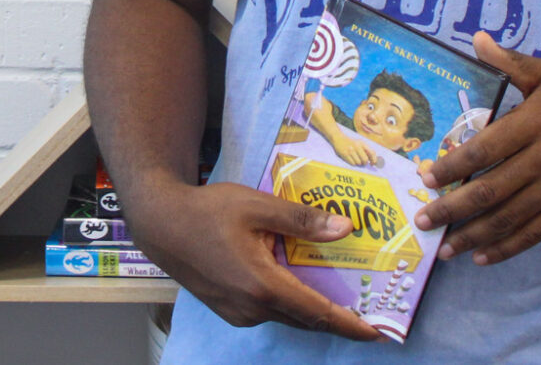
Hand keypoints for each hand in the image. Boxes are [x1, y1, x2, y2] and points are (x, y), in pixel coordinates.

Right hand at [128, 179, 380, 340]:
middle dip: (338, 320)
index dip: (351, 325)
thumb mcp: (257, 206)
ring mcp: (239, 314)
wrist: (161, 224)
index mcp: (263, 285)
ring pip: (288, 317)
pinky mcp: (229, 311)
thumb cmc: (208, 211)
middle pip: (306, 320)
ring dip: (313, 312)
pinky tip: (298, 287)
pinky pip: (270, 313)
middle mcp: (253, 308)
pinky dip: (291, 306)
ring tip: (340, 299)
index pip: (318, 313)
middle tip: (368, 312)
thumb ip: (301, 219)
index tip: (378, 334)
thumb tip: (344, 228)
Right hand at [308, 105, 378, 167]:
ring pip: (359, 163)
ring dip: (358, 163)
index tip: (373, 164)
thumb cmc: (351, 143)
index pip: (372, 152)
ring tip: (355, 159)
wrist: (338, 138)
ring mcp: (350, 151)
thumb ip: (367, 150)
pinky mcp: (345, 154)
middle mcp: (357, 146)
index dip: (374, 160)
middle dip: (365, 163)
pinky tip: (351, 159)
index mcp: (362, 143)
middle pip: (365, 160)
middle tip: (362, 162)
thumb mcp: (360, 143)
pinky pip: (353, 164)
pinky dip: (353, 163)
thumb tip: (373, 161)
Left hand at [412, 32, 540, 266]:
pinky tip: (484, 256)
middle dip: (453, 208)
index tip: (425, 177)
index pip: (484, 149)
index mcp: (534, 121)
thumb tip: (477, 39)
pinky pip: (537, 232)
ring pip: (510, 217)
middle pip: (491, 190)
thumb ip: (510, 63)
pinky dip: (510, 247)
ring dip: (474, 235)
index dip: (452, 166)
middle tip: (423, 220)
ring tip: (445, 249)